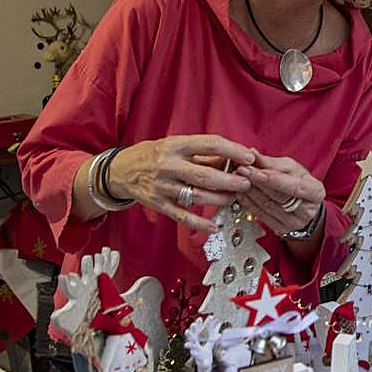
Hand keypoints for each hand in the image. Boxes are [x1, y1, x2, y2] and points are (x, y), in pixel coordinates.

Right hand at [106, 135, 254, 231]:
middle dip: (230, 180)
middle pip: (206, 175)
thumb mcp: (177, 146)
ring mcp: (163, 186)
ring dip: (220, 199)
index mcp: (176, 145)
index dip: (232, 151)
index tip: (249, 157)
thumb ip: (204, 155)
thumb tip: (235, 160)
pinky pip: (182, 216)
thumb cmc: (155, 155)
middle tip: (247, 183)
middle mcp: (169, 165)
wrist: (121, 170)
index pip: (209, 144)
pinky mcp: (158, 204)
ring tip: (235, 198)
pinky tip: (214, 227)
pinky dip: (199, 223)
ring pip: (197, 196)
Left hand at [235, 152, 325, 238]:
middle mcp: (307, 210)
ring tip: (238, 179)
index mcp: (315, 192)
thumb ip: (272, 162)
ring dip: (250, 192)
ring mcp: (294, 222)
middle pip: (279, 196)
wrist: (303, 204)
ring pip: (267, 206)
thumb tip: (253, 154)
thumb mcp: (291, 168)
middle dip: (258, 182)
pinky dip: (248, 203)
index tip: (256, 170)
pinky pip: (261, 215)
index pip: (294, 186)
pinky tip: (240, 193)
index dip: (274, 179)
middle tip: (242, 170)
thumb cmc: (298, 183)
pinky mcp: (281, 229)